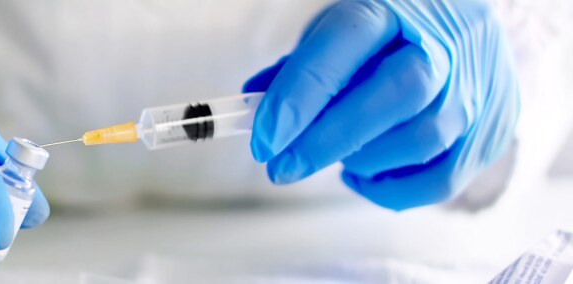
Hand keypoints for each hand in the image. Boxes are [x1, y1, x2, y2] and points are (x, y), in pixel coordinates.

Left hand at [245, 0, 517, 209]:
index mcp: (394, 7)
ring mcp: (477, 85)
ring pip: (422, 139)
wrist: (464, 27)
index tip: (265, 138)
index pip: (347, 42)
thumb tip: (257, 107)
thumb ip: (301, 68)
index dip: (302, 93)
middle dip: (328, 140)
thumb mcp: (339, 31)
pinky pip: (443, 179)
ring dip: (363, 161)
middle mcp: (445, 43)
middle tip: (282, 167)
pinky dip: (393, 190)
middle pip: (396, 94)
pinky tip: (364, 175)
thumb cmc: (390, 33)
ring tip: (335, 158)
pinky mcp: (493, 126)